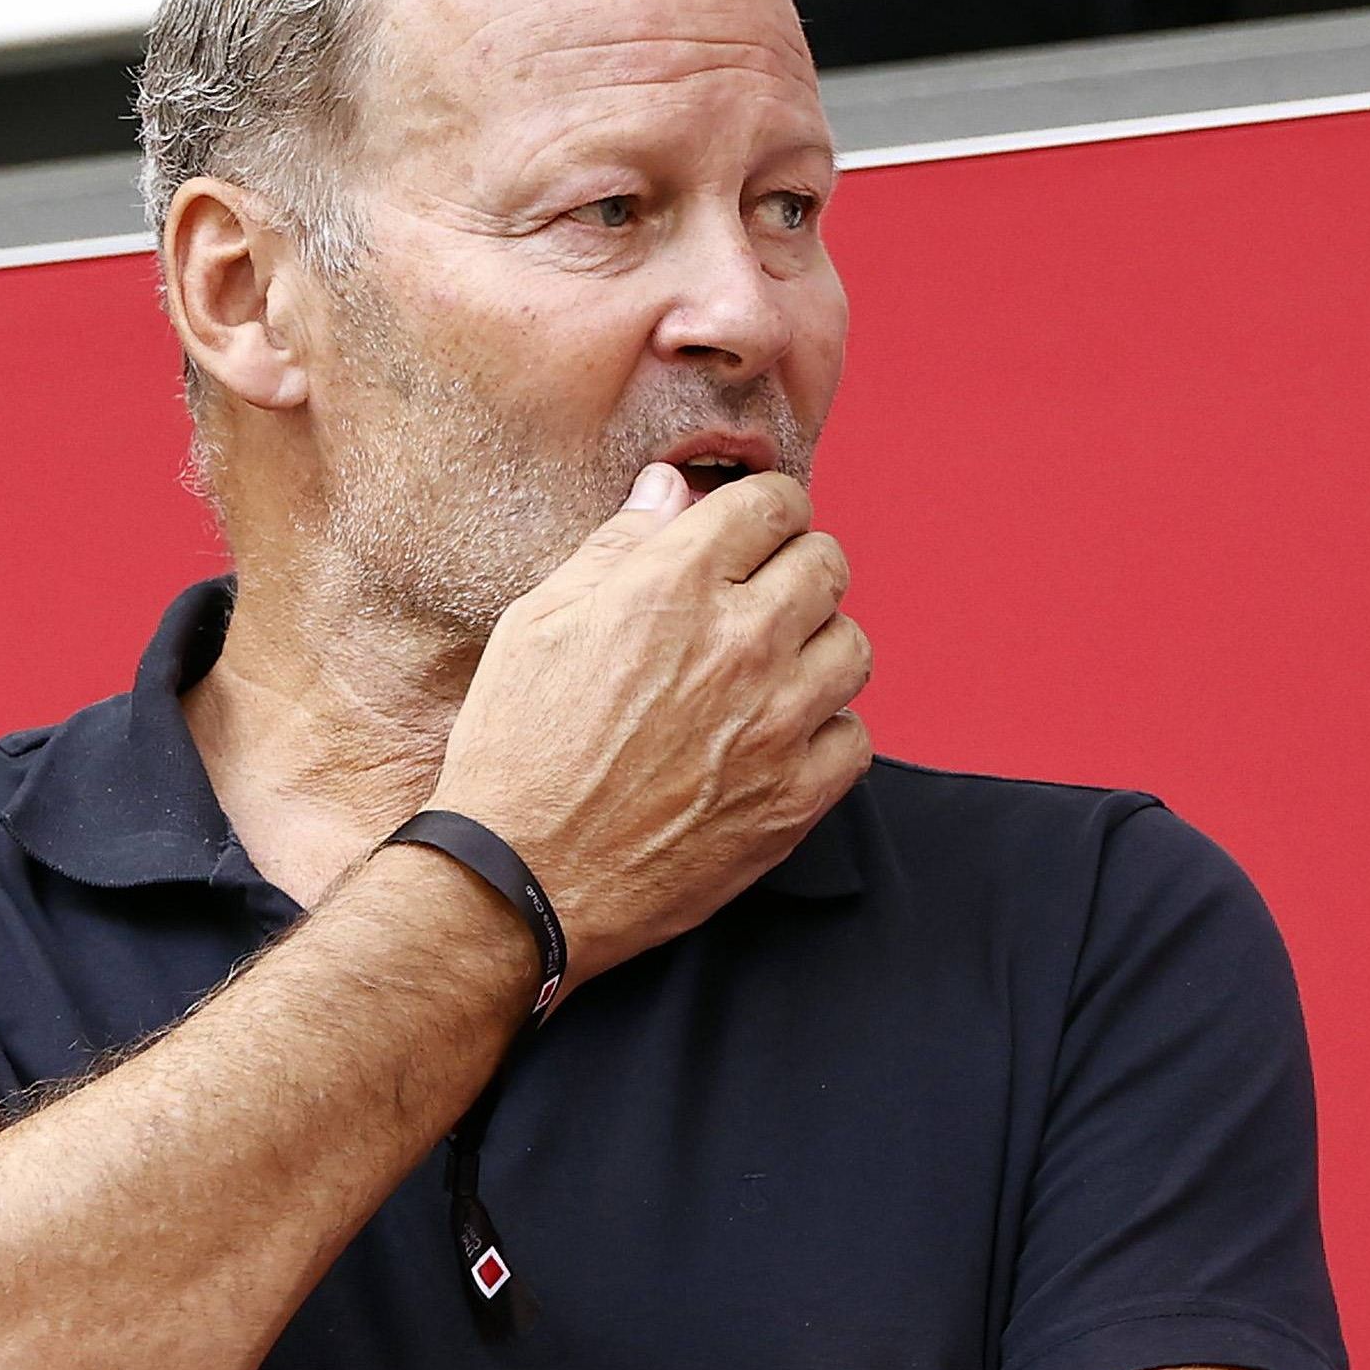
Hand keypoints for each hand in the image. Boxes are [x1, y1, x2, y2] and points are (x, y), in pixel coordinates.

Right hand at [427, 464, 873, 983]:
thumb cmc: (514, 753)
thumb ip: (615, 549)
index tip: (753, 533)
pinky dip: (827, 732)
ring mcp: (775, 725)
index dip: (764, 512)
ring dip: (818, 647)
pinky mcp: (792, 800)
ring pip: (852, 646)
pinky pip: (856, 738)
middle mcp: (737, 646)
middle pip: (827, 565)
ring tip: (775, 670)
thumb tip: (668, 489)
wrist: (518, 881)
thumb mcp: (537, 626)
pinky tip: (780, 739)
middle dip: (796, 567)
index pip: (774, 503)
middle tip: (763, 598)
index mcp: (671, 589)